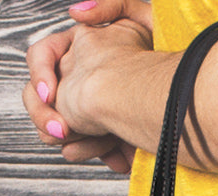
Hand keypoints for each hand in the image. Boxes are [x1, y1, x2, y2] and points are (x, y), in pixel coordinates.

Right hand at [24, 0, 153, 173]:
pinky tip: (118, 158)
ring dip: (77, 140)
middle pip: (38, 101)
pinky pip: (82, 151)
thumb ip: (110, 6)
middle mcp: (78, 81)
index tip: (52, 95)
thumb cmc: (165, 62)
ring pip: (57, 131)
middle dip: (46, 118)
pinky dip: (98, 153)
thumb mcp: (141, 20)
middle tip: (62, 132)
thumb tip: (75, 13)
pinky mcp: (100, 137)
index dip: (40, 74)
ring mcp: (85, 111)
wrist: (179, 104)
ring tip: (103, 144)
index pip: (40, 57)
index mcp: (81, 51)